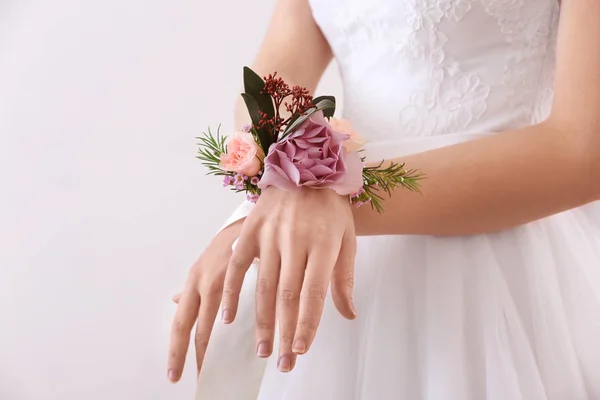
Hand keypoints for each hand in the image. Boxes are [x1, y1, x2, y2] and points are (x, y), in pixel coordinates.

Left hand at [167, 219, 243, 382]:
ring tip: (218, 367)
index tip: (174, 374)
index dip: (176, 350)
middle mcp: (199, 281)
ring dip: (213, 345)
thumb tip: (176, 302)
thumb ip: (192, 289)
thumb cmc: (228, 246)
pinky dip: (228, 312)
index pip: (180, 324)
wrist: (248, 221)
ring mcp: (216, 275)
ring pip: (208, 318)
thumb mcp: (205, 267)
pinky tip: (230, 327)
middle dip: (190, 355)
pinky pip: (229, 295)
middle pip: (188, 326)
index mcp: (193, 284)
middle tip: (194, 379)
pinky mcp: (235, 266)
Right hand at [222, 187, 356, 372]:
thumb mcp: (347, 238)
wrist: (308, 166)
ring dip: (261, 321)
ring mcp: (271, 234)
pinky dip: (231, 291)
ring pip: (263, 286)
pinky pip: (238, 264)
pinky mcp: (251, 229)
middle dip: (284, 332)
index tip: (300, 350)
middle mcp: (296, 241)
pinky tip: (228, 316)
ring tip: (262, 349)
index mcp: (324, 244)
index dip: (307, 324)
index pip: (314, 294)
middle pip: (287, 296)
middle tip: (281, 362)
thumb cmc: (331, 207)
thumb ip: (344, 278)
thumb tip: (347, 314)